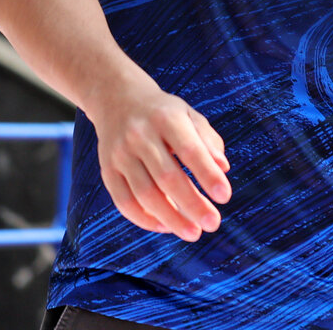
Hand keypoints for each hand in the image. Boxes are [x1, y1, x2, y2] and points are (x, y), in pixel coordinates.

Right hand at [85, 75, 231, 241]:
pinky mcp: (107, 171)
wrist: (118, 100)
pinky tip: (165, 226)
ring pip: (145, 194)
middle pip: (167, 177)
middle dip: (192, 204)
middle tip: (213, 224)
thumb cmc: (164, 113)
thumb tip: (222, 169)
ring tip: (192, 232)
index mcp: (166, 118)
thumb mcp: (189, 116)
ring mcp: (120, 154)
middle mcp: (140, 135)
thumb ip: (208, 141)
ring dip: (171, 218)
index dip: (207, 175)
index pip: (189, 150)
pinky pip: (124, 202)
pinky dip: (144, 219)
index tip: (225, 196)